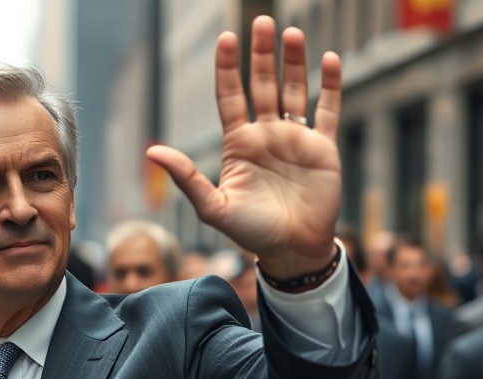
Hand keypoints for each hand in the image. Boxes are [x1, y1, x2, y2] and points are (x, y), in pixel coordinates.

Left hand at [147, 16, 340, 278]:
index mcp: (238, 144)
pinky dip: (330, 86)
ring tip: (291, 32)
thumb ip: (186, 178)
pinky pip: (327, 111)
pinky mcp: (323, 148)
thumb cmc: (250, 233)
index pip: (230, 96)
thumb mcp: (213, 207)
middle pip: (263, 85)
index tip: (227, 38)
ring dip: (294, 62)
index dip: (228, 68)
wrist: (291, 251)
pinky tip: (329, 60)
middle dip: (262, 54)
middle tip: (262, 22)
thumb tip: (152, 152)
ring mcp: (295, 139)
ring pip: (294, 91)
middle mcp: (265, 135)